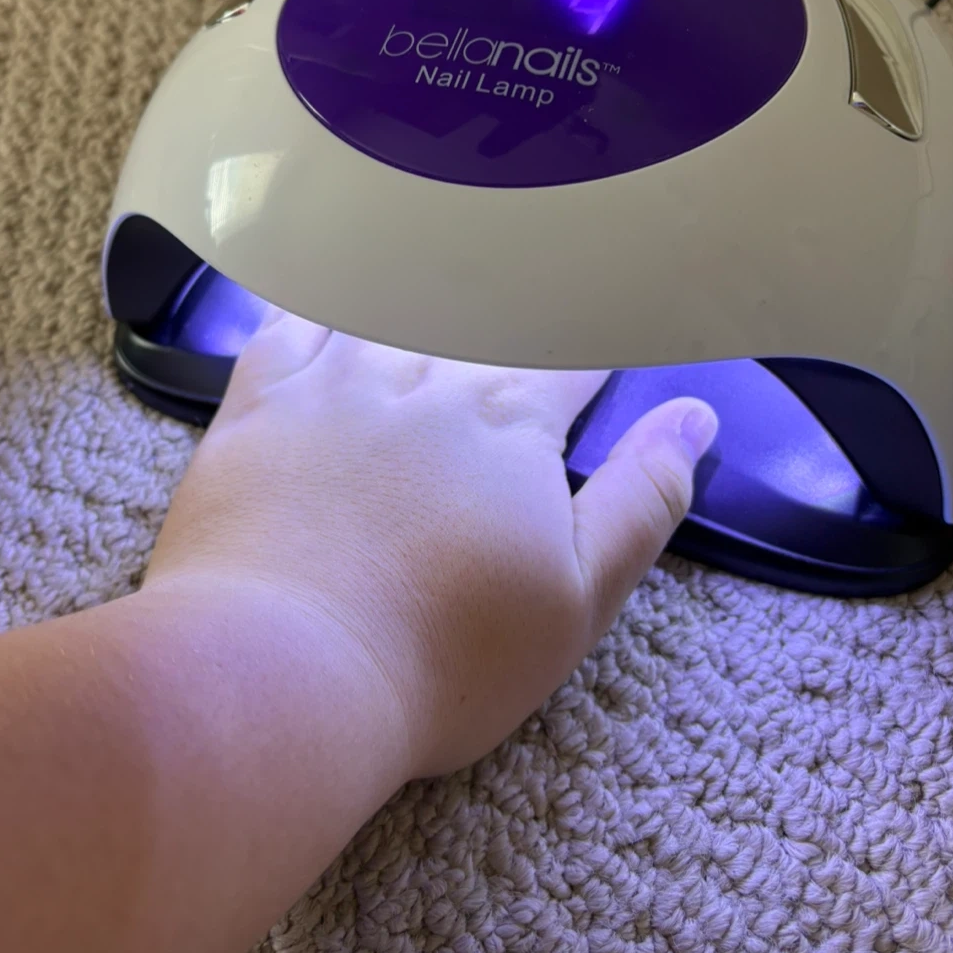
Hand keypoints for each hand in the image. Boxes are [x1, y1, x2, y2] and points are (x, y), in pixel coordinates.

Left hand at [145, 310, 717, 779]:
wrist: (278, 676)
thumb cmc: (442, 659)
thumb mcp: (576, 599)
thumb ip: (642, 498)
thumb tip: (695, 416)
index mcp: (511, 415)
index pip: (573, 353)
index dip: (597, 342)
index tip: (607, 339)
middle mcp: (425, 372)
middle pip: (486, 316)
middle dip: (518, 309)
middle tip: (526, 303)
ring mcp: (333, 377)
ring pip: (394, 302)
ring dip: (427, 289)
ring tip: (444, 276)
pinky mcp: (257, 398)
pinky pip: (292, 318)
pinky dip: (320, 300)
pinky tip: (331, 293)